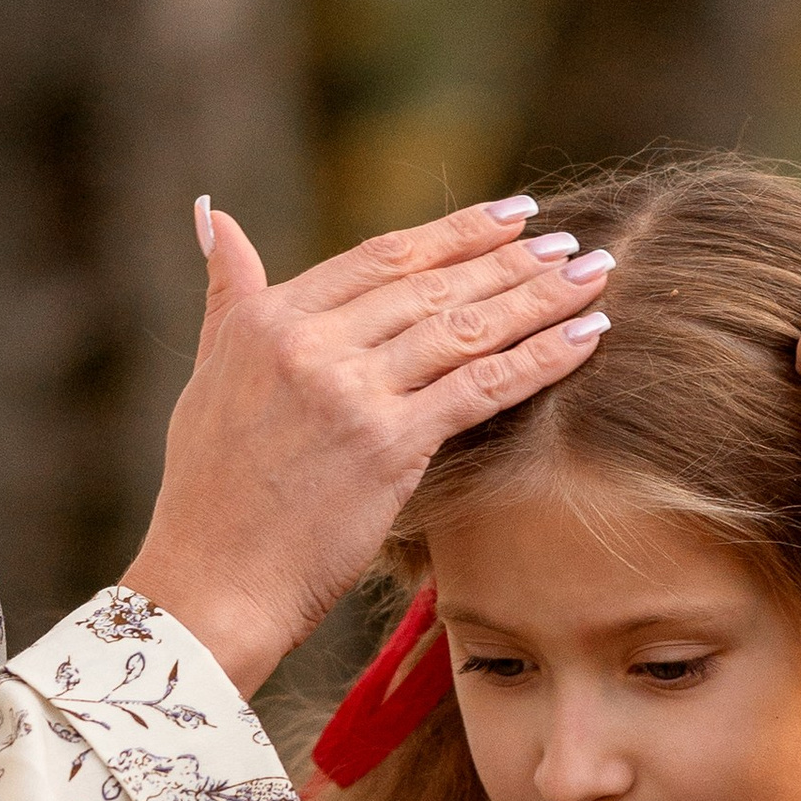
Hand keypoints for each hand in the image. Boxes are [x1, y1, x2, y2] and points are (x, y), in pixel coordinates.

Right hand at [120, 197, 611, 691]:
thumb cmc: (210, 495)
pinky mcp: (388, 445)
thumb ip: (228, 295)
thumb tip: (212, 215)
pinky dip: (541, 358)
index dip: (453, 233)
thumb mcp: (209, 375)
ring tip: (592, 274)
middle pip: (432, 287)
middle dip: (510, 260)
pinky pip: (481, 388)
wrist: (212, 584)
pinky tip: (588, 335)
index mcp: (268, 319)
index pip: (380, 259)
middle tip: (568, 241)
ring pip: (464, 328)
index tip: (509, 215)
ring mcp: (351, 392)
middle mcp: (309, 344)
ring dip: (538, 297)